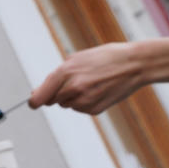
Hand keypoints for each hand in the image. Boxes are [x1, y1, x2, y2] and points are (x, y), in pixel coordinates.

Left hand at [29, 42, 144, 114]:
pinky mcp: (95, 110)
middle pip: (52, 101)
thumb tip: (37, 93)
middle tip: (76, 81)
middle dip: (58, 94)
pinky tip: (99, 90)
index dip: (34, 101)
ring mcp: (84, 101)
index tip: (33, 103)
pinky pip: (81, 109)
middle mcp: (72, 89)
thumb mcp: (77, 59)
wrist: (135, 64)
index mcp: (64, 73)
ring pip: (67, 105)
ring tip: (91, 82)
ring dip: (73, 97)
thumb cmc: (105, 58)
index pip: (39, 97)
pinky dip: (86, 102)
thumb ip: (56, 76)